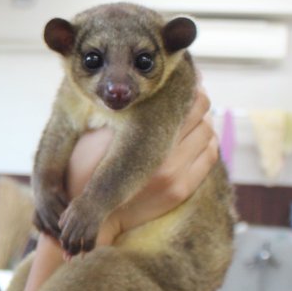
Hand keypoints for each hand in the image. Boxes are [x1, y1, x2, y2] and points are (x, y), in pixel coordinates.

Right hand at [94, 86, 217, 246]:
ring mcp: (177, 177)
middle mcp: (166, 159)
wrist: (88, 215)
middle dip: (195, 98)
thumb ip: (122, 108)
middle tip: (184, 88)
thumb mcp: (93, 132)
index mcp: (144, 140)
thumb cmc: (83, 168)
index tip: (177, 75)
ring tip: (188, 111)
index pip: (185, 99)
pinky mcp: (181, 191)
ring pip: (207, 133)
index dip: (185, 83)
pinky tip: (193, 134)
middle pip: (201, 112)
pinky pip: (208, 156)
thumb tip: (150, 84)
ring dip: (202, 119)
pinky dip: (206, 141)